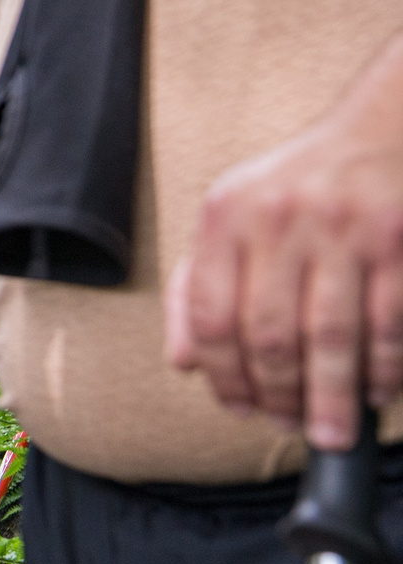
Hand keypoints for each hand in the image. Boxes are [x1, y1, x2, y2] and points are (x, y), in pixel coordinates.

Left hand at [165, 101, 402, 447]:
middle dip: (279, 396)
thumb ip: (199, 288)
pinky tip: (375, 392)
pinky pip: (387, 324)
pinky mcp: (395, 242)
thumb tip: (183, 361)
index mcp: (226, 216)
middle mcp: (278, 221)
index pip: (211, 315)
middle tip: (290, 427)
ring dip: (331, 397)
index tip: (239, 408)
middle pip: (270, 334)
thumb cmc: (297, 188)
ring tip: (331, 431)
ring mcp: (341, 230)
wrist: (379, 132)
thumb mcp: (232, 220)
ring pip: (330, 337)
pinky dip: (383, 370)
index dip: (222, 375)